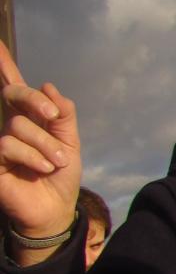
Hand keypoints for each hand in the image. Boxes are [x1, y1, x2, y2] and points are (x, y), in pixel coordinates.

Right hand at [0, 42, 81, 258]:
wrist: (56, 208)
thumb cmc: (60, 176)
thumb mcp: (70, 142)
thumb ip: (63, 114)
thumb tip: (48, 85)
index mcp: (30, 118)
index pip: (14, 87)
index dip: (4, 65)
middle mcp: (10, 126)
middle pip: (15, 94)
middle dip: (37, 102)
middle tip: (53, 117)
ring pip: (18, 125)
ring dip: (45, 145)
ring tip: (54, 164)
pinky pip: (8, 145)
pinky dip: (32, 156)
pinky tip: (41, 169)